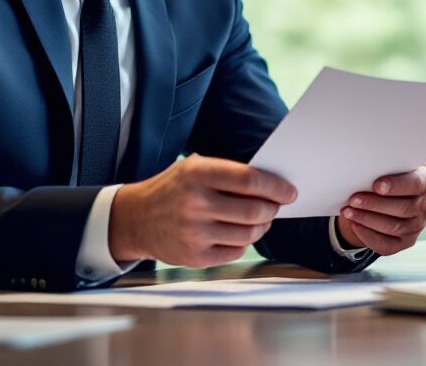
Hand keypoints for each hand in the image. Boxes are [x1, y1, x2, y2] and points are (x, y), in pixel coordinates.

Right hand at [110, 154, 295, 266]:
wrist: (136, 219)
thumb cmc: (172, 189)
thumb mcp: (192, 167)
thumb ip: (227, 173)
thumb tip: (270, 183)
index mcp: (196, 174)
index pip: (249, 180)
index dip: (275, 186)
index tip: (289, 191)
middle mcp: (195, 203)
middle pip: (254, 210)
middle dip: (273, 208)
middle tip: (277, 205)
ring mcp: (195, 233)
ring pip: (249, 234)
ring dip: (262, 226)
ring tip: (261, 219)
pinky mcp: (195, 257)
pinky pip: (236, 251)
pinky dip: (245, 242)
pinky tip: (240, 233)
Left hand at [336, 166, 425, 255]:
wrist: (386, 194)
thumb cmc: (387, 177)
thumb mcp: (389, 167)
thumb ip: (385, 168)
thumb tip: (364, 172)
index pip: (416, 184)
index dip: (397, 186)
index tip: (376, 185)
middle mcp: (425, 205)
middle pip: (404, 208)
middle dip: (375, 204)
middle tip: (353, 199)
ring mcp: (417, 226)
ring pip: (394, 227)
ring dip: (367, 219)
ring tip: (348, 211)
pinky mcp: (406, 242)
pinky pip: (387, 245)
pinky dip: (368, 235)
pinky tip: (354, 224)